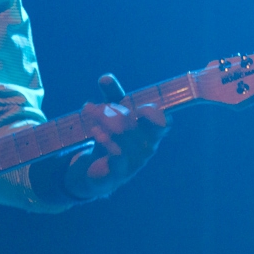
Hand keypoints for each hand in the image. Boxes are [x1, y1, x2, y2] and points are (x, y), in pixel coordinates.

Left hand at [63, 73, 169, 200]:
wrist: (92, 172)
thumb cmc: (110, 139)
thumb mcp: (111, 116)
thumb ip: (111, 96)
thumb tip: (105, 77)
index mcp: (149, 134)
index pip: (161, 124)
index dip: (155, 115)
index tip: (141, 107)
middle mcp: (145, 149)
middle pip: (136, 127)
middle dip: (117, 113)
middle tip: (99, 107)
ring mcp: (133, 164)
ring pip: (125, 139)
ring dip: (106, 123)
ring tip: (91, 114)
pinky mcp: (117, 176)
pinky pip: (117, 158)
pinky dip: (107, 143)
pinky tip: (96, 133)